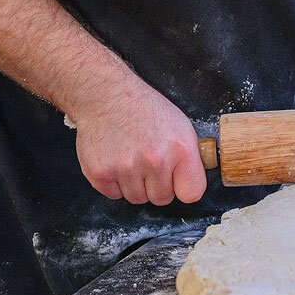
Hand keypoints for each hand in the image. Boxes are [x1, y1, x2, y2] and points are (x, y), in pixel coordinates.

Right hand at [66, 83, 207, 204]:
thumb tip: (193, 183)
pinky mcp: (101, 173)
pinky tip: (115, 159)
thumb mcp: (180, 125)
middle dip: (156, 185)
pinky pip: (114, 195)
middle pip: (162, 199)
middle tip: (148, 161)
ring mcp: (127, 168)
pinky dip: (114, 182)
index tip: (177, 180)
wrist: (107, 95)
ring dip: (134, 184)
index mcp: (180, 149)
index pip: (192, 193)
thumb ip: (188, 157)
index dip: (183, 187)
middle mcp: (155, 160)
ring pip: (137, 198)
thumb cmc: (144, 108)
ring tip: (131, 157)